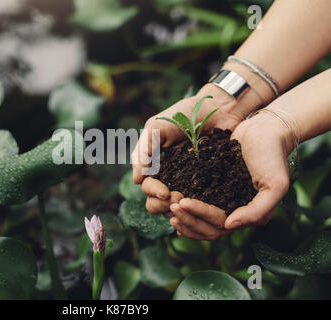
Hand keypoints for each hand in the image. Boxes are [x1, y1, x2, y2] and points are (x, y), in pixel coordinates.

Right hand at [132, 84, 246, 215]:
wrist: (218, 109)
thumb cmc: (184, 114)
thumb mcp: (157, 127)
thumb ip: (143, 150)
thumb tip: (137, 180)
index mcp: (154, 164)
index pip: (146, 186)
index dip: (153, 192)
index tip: (165, 192)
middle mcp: (168, 176)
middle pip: (156, 202)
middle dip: (163, 204)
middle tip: (177, 198)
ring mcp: (187, 181)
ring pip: (175, 207)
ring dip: (178, 209)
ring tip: (188, 202)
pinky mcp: (208, 184)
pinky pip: (199, 202)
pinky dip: (196, 207)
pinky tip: (201, 207)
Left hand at [169, 111, 291, 239]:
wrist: (266, 129)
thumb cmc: (273, 156)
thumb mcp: (276, 185)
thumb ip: (257, 211)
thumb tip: (229, 225)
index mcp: (248, 215)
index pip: (219, 225)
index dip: (198, 217)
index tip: (182, 202)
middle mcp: (234, 211)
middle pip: (207, 228)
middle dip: (188, 220)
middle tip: (171, 206)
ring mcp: (223, 199)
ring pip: (200, 220)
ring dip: (184, 217)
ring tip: (168, 206)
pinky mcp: (214, 185)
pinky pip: (197, 202)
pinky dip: (185, 207)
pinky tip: (172, 202)